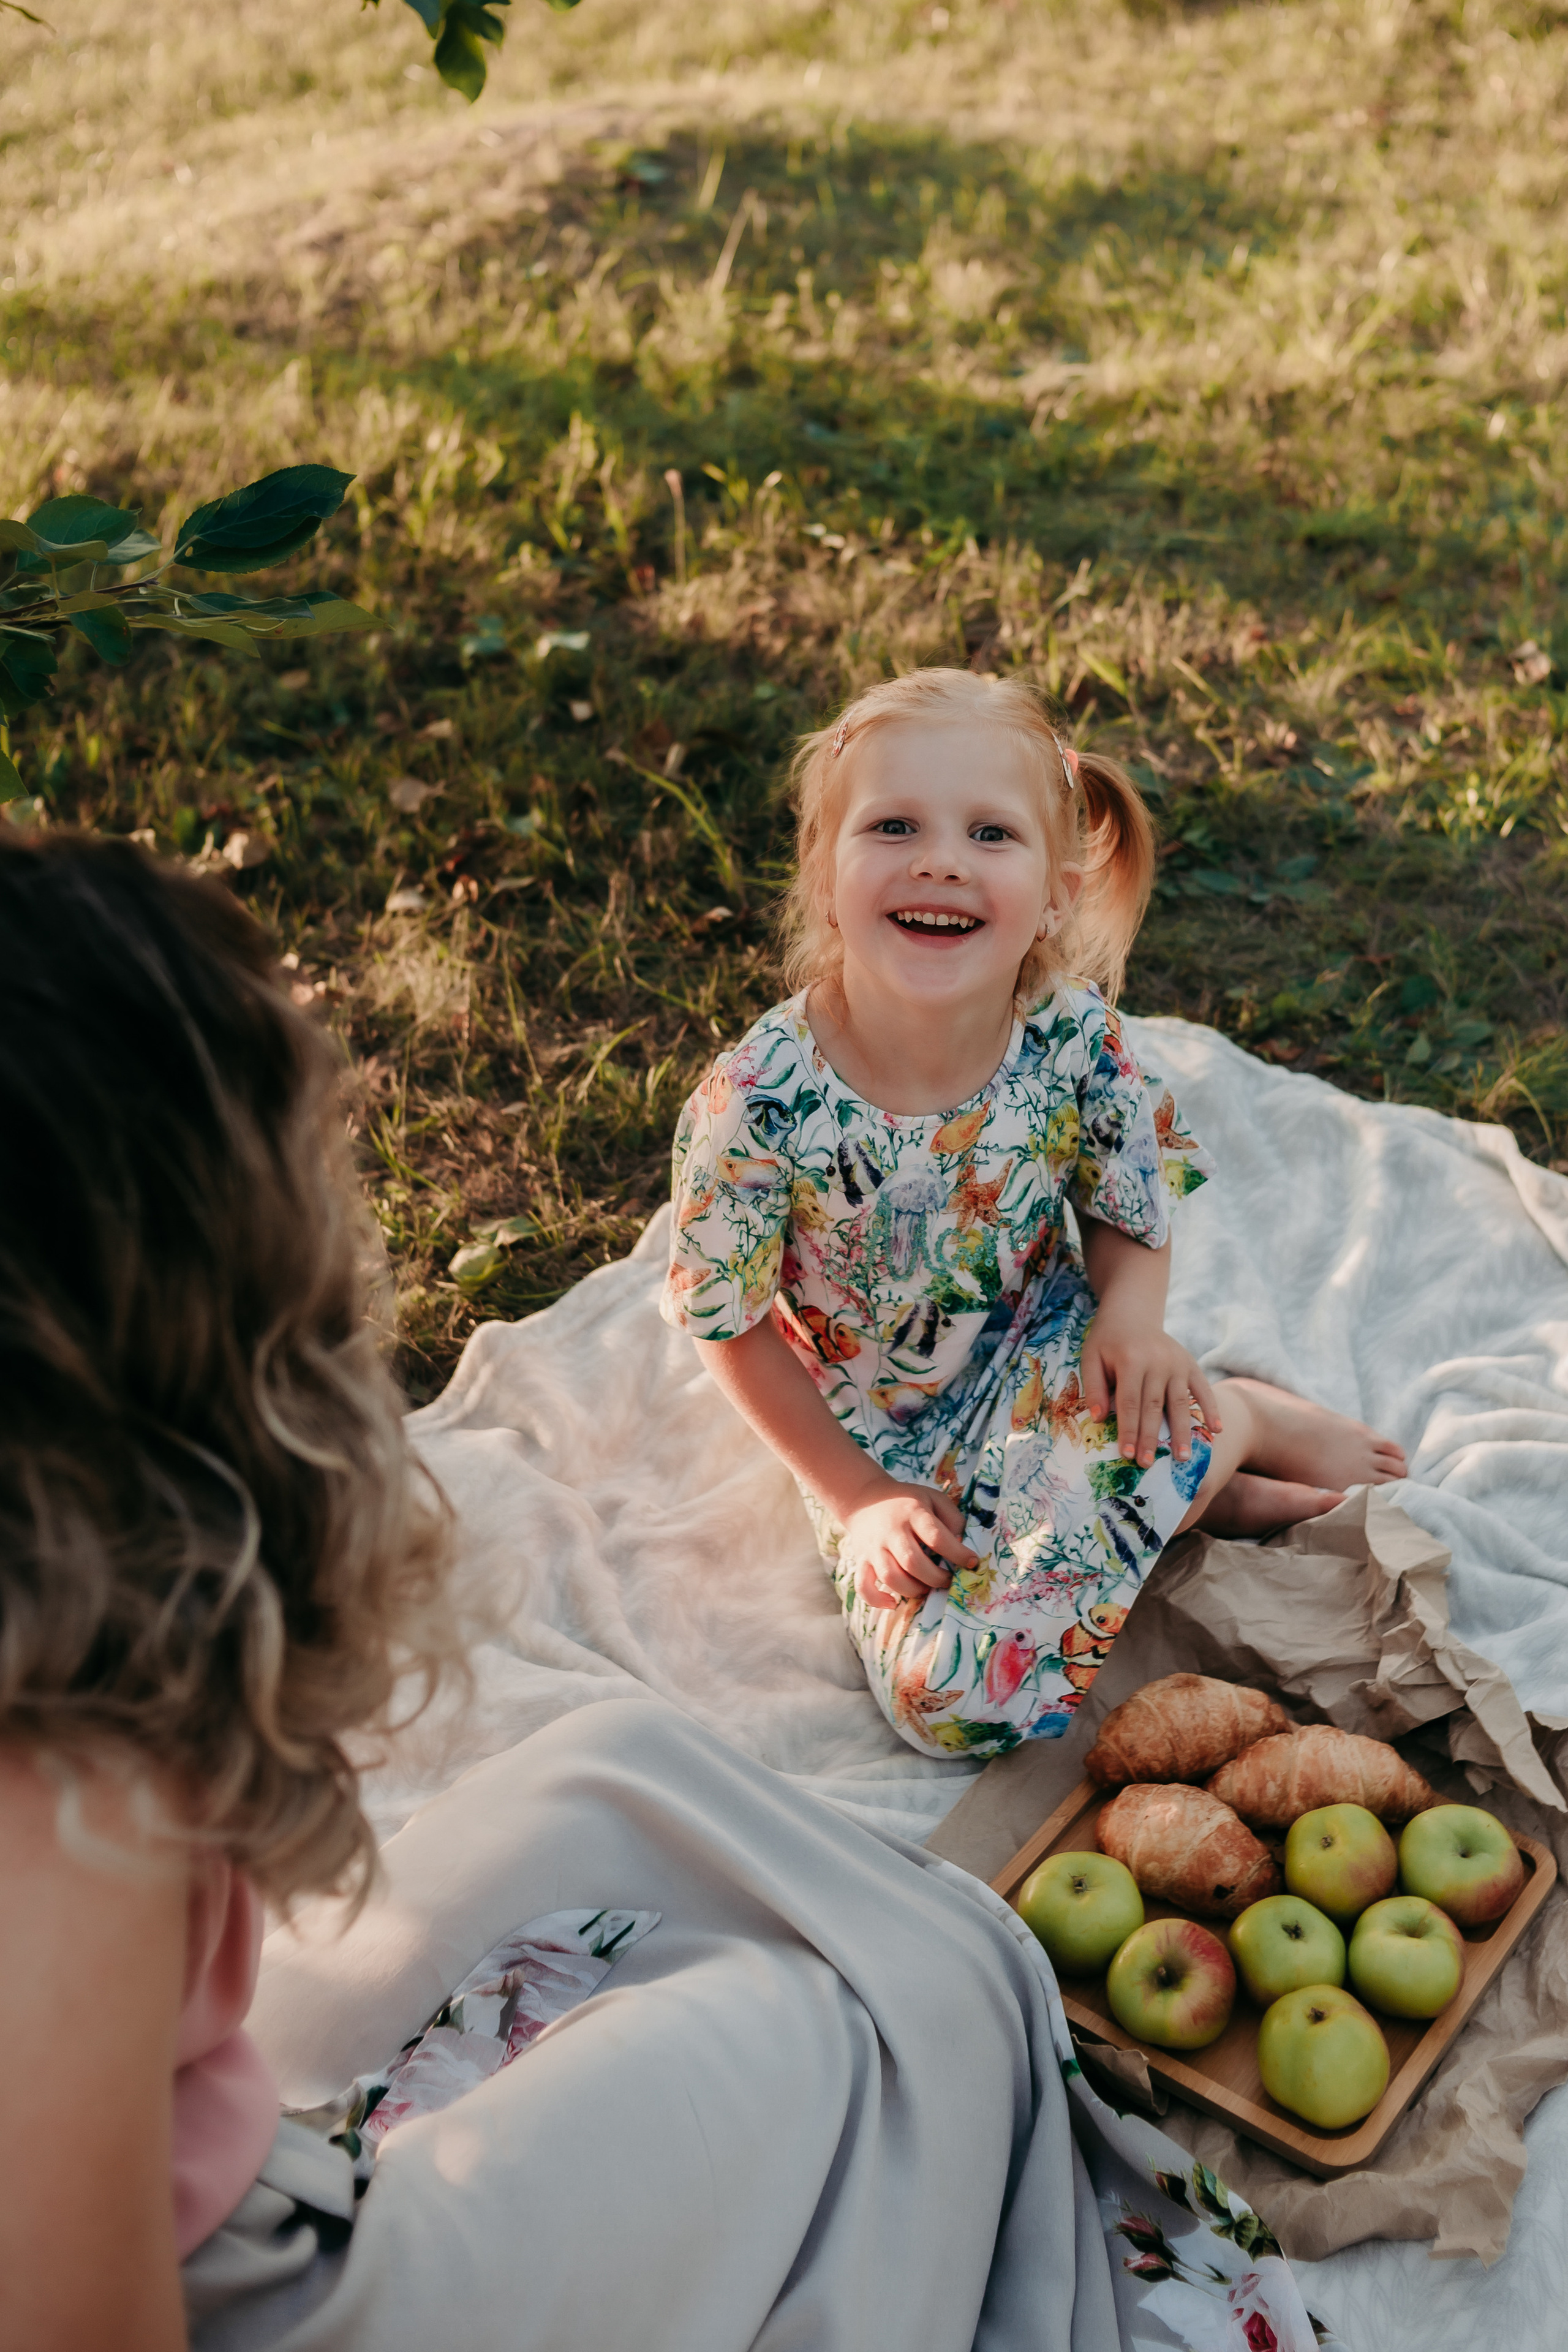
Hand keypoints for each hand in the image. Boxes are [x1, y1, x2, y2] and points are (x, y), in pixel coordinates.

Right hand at [842, 1482, 977, 1609]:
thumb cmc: (907, 1502)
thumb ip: (952, 1518)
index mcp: (913, 1512)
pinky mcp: (862, 1560)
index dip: (958, 1554)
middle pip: (912, 1562)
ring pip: (891, 1577)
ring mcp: (874, 1547)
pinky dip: (876, 1600)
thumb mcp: (933, 1498)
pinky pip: (863, 1586)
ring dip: (913, 1589)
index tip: (972, 1563)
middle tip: (947, 1580)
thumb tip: (961, 1543)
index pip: (936, 1537)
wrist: (865, 1498)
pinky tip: (892, 1603)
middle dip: (936, 1578)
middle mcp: (892, 1531)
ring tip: (925, 1587)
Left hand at [1081, 1312, 1221, 1468]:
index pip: (1129, 1402)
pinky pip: (1203, 1389)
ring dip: (1181, 1432)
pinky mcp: (1190, 1363)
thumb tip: (1098, 1418)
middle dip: (1151, 1438)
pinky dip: (1211, 1409)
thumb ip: (1094, 1386)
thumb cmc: (1107, 1342)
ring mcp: (1177, 1363)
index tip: (1127, 1454)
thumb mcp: (1091, 1358)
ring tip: (1182, 1458)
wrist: (1132, 1314)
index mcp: (1131, 1360)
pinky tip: (1217, 1430)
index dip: (1128, 1429)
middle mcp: (1157, 1362)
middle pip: (1154, 1407)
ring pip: (1179, 1403)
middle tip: (1148, 1464)